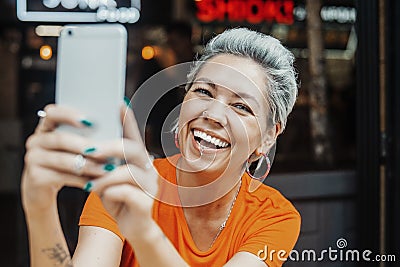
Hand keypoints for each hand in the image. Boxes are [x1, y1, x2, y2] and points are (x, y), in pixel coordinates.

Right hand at [21, 104, 105, 213]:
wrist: (43, 188)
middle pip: (60, 139)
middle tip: (103, 150)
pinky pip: (61, 177)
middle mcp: (36, 140)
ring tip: (106, 169)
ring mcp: (33, 159)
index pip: (52, 113)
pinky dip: (81, 179)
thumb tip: (114, 121)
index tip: (89, 121)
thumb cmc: (66, 162)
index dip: (69, 115)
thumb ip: (88, 134)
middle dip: (84, 145)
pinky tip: (95, 182)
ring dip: (88, 165)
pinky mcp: (35, 177)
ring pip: (62, 160)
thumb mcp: (74, 147)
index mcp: (47, 127)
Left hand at [86, 105, 159, 239]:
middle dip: (110, 148)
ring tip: (90, 183)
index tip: (119, 103)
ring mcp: (150, 186)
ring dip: (105, 176)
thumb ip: (104, 164)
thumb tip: (87, 145)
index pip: (134, 136)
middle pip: (133, 149)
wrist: (135, 228)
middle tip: (89, 150)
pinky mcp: (146, 203)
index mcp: (139, 160)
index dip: (128, 120)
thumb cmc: (120, 199)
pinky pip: (127, 192)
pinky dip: (110, 191)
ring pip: (129, 171)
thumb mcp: (109, 178)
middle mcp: (148, 169)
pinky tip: (100, 194)